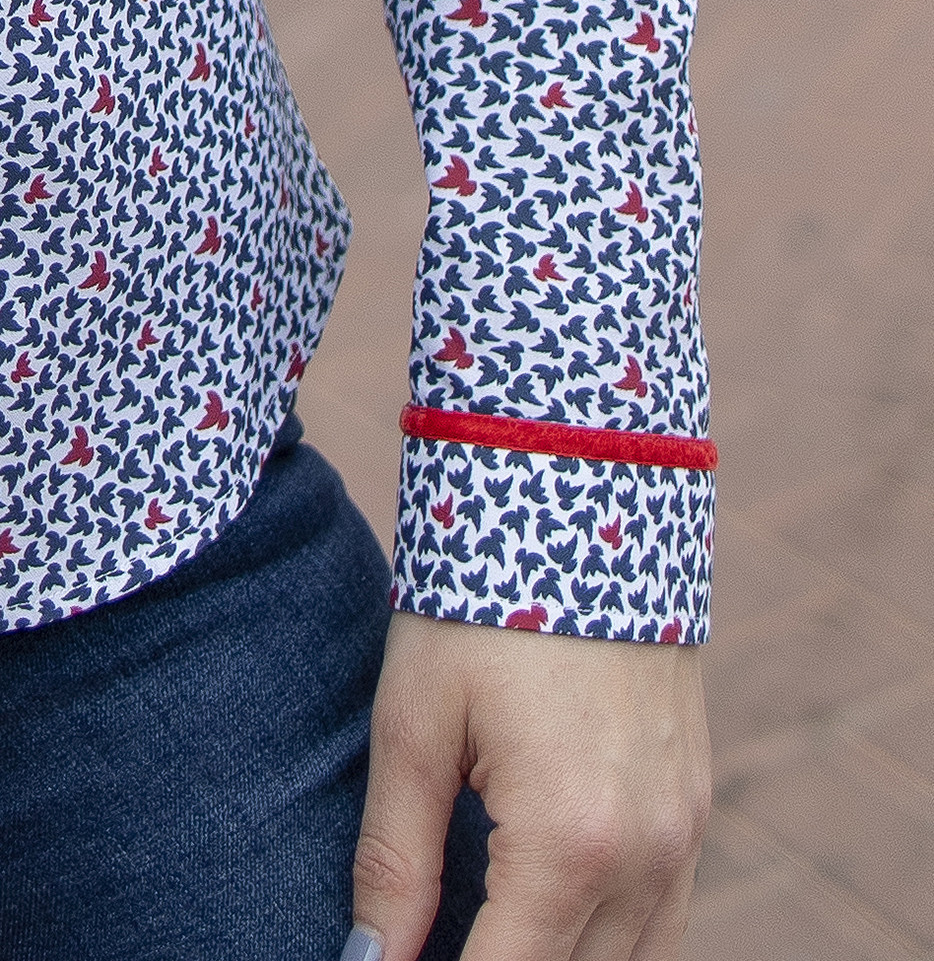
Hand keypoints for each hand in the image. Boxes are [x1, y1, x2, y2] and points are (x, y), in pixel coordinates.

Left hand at [351, 610, 709, 960]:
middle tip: (430, 946)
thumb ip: (394, 860)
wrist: (584, 497)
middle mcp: (648, 854)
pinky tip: (548, 925)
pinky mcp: (696, 804)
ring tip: (485, 936)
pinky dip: (607, 946)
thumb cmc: (484, 604)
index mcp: (570, 842)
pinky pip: (664, 922)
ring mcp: (686, 832)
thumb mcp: (417, 724)